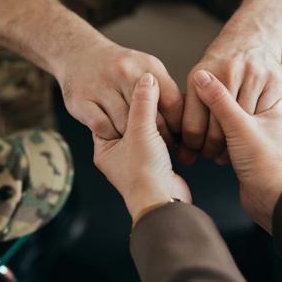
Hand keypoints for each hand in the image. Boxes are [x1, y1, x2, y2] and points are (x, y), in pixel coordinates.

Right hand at [56, 40, 183, 143]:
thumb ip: (164, 90)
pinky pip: (103, 128)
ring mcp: (102, 86)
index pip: (173, 103)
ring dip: (133, 138)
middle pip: (151, 118)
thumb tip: (187, 118)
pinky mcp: (82, 100)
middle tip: (161, 145)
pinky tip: (115, 135)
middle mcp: (125, 73)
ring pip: (126, 126)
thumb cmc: (118, 67)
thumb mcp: (146, 69)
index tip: (179, 137)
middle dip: (159, 136)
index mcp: (148, 66)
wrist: (78, 53)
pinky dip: (111, 135)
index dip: (178, 125)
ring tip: (138, 142)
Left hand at [93, 73, 190, 220]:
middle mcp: (119, 155)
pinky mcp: (157, 164)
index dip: (121, 98)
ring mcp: (138, 160)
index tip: (133, 82)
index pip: (109, 114)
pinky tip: (175, 123)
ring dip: (157, 120)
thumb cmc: (144, 173)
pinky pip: (160, 141)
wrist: (163, 202)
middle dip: (142, 108)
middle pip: (129, 121)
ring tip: (166, 105)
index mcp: (105, 148)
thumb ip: (143, 103)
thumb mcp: (141, 131)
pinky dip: (167, 132)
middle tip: (152, 89)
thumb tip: (147, 78)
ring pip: (146, 131)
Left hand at [181, 36, 281, 163]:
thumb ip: (191, 110)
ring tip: (229, 150)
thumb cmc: (222, 65)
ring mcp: (255, 75)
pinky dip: (257, 128)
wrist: (253, 37)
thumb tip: (183, 153)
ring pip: (243, 125)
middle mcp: (228, 72)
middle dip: (213, 149)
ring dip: (236, 143)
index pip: (194, 126)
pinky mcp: (276, 80)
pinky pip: (264, 115)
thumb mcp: (199, 79)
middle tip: (211, 156)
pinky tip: (250, 133)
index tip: (193, 153)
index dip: (193, 146)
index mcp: (201, 74)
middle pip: (219, 130)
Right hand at [192, 69, 281, 231]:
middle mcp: (271, 123)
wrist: (270, 200)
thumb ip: (219, 100)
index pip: (247, 89)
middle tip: (197, 107)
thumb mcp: (238, 125)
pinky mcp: (250, 156)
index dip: (224, 87)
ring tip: (199, 130)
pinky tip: (206, 144)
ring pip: (232, 126)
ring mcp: (261, 141)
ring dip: (215, 129)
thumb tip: (201, 76)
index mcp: (276, 110)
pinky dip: (218, 142)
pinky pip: (230, 141)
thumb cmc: (262, 162)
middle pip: (238, 107)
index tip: (203, 85)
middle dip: (217, 111)